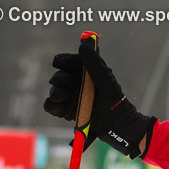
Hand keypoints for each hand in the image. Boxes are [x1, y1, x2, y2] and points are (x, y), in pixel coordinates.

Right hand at [44, 41, 155, 158]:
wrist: (116, 122)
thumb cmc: (114, 99)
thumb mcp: (106, 79)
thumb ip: (94, 63)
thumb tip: (83, 45)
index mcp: (84, 72)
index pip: (67, 62)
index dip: (62, 60)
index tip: (59, 62)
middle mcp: (75, 83)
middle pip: (59, 76)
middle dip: (59, 78)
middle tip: (61, 81)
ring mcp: (70, 97)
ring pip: (54, 91)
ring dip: (56, 92)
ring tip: (62, 95)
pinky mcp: (66, 111)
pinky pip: (51, 106)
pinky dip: (53, 105)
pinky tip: (59, 105)